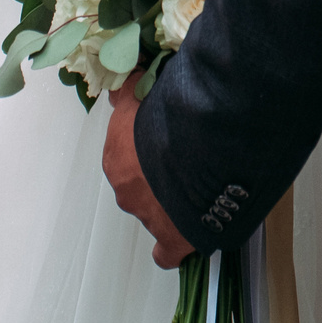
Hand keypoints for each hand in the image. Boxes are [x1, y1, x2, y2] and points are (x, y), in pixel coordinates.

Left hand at [104, 81, 197, 268]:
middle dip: (158, 167)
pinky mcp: (170, 240)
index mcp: (117, 152)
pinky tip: (186, 233)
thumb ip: (137, 86)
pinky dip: (173, 244)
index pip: (126, 141)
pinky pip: (166, 251)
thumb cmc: (179, 116)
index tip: (167, 124)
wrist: (205, 151)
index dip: (147, 132)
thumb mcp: (151, 89)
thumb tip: (129, 71)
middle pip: (139, 177)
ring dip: (169, 197)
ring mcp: (146, 216)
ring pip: (153, 207)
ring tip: (199, 181)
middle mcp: (125, 187)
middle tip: (187, 151)